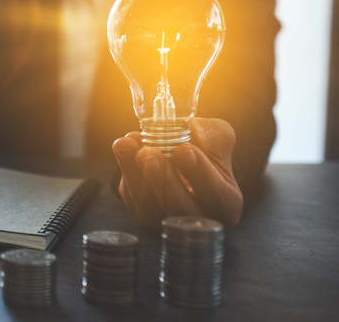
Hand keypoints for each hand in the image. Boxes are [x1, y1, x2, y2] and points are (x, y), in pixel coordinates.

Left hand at [112, 118, 242, 227]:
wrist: (184, 152)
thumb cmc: (206, 147)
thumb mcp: (218, 136)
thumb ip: (210, 135)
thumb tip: (191, 131)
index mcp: (226, 204)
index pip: (216, 195)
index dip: (200, 173)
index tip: (185, 150)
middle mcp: (197, 218)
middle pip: (178, 207)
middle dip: (162, 180)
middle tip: (149, 154)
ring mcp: (166, 218)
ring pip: (148, 206)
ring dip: (135, 175)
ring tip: (126, 145)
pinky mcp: (142, 210)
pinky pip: (131, 198)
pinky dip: (126, 171)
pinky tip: (124, 146)